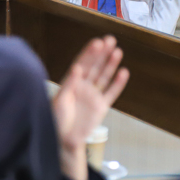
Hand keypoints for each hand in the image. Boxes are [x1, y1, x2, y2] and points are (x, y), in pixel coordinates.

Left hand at [51, 35, 129, 179]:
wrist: (64, 139)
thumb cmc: (56, 119)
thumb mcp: (60, 100)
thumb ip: (69, 84)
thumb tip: (77, 67)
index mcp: (70, 83)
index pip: (81, 64)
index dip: (89, 53)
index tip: (97, 42)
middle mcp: (82, 86)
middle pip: (94, 66)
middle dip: (101, 53)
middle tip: (110, 39)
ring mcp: (92, 95)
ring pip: (104, 76)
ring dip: (110, 64)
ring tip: (117, 50)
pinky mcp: (101, 106)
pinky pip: (111, 92)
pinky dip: (118, 83)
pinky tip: (123, 71)